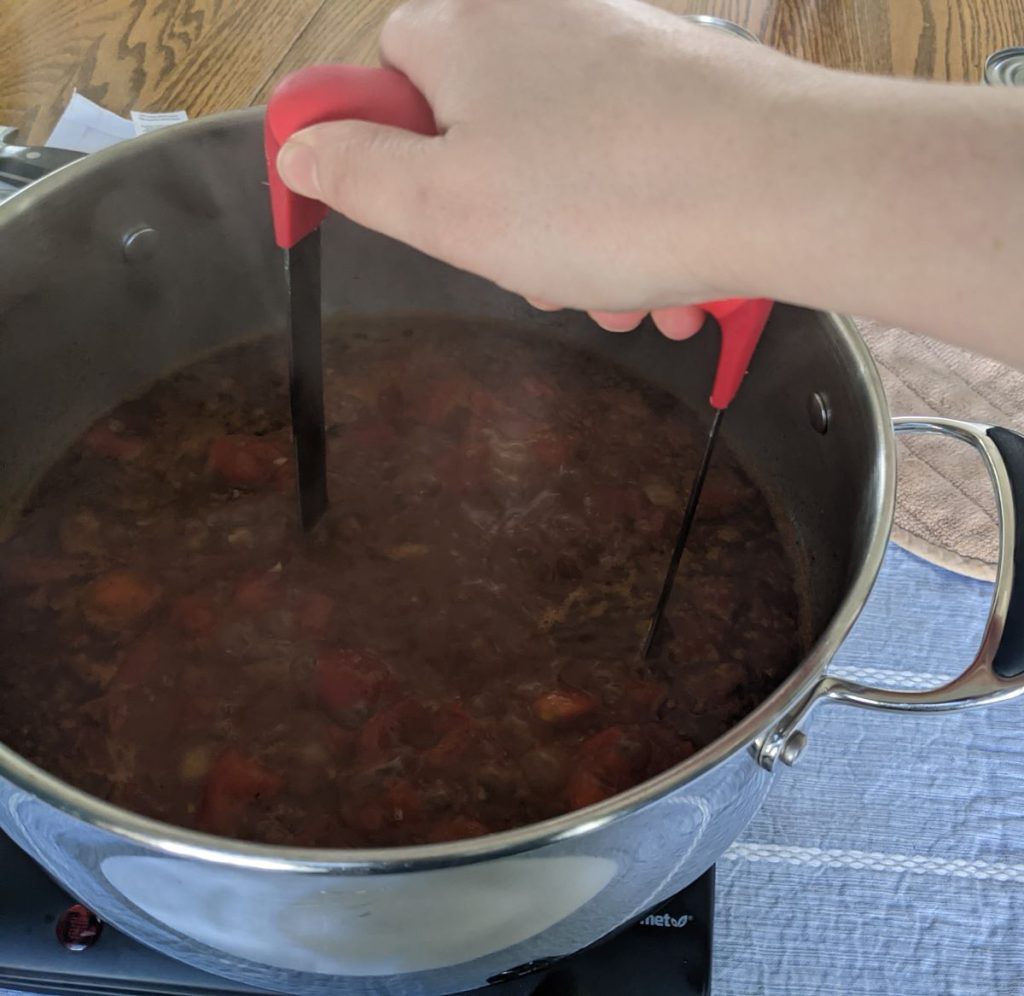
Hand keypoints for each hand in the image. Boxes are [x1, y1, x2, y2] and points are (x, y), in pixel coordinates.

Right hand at [276, 0, 801, 331]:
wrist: (785, 187)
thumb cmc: (602, 201)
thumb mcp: (444, 207)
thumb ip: (356, 175)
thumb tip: (301, 149)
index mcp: (468, 33)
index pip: (387, 72)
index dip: (393, 151)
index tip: (426, 212)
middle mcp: (543, 18)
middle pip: (481, 130)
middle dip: (501, 219)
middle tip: (538, 273)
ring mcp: (622, 49)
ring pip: (560, 164)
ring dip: (576, 245)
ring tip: (618, 296)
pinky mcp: (682, 86)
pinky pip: (626, 165)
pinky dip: (634, 225)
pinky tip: (665, 280)